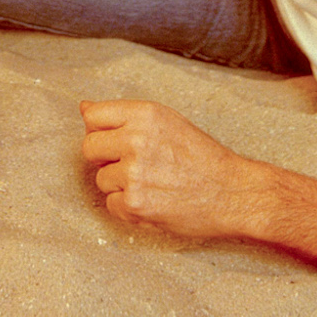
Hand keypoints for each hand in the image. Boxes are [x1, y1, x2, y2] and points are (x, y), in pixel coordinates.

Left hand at [79, 99, 268, 241]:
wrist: (232, 193)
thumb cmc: (203, 158)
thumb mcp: (168, 121)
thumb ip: (126, 116)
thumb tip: (84, 108)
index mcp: (145, 114)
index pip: (93, 116)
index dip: (99, 130)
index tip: (111, 140)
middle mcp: (136, 140)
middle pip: (88, 148)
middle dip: (104, 159)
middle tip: (130, 165)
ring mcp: (134, 173)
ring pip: (101, 179)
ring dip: (119, 185)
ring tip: (151, 184)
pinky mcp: (135, 203)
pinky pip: (112, 205)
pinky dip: (128, 208)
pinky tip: (152, 201)